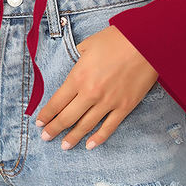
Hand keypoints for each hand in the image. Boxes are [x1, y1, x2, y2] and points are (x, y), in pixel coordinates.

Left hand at [35, 24, 158, 150]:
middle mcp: (90, 93)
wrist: (145, 42)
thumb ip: (77, 58)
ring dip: (73, 137)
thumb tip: (74, 67)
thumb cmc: (116, 39)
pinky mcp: (125, 106)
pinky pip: (109, 127)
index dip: (47, 114)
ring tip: (64, 146)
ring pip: (86, 126)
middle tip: (46, 137)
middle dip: (54, 129)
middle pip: (67, 117)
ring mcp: (108, 102)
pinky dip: (98, 138)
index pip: (57, 102)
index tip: (40, 122)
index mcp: (78, 76)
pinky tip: (90, 145)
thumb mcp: (88, 44)